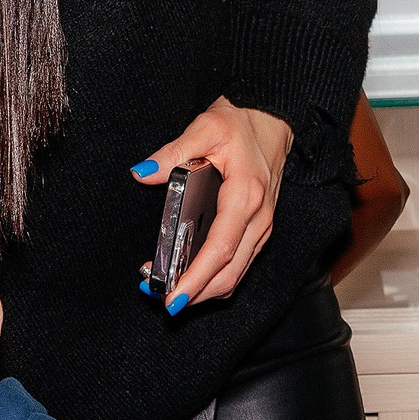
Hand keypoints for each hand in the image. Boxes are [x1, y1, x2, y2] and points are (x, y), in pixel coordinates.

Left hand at [131, 98, 292, 307]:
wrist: (274, 119)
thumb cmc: (241, 123)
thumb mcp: (205, 126)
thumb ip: (173, 152)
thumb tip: (143, 172)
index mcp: (244, 196)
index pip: (220, 248)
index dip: (197, 277)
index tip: (173, 295)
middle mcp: (258, 218)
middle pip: (230, 272)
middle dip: (197, 293)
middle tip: (163, 301)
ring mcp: (262, 227)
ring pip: (237, 274)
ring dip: (206, 290)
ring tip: (172, 293)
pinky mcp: (259, 229)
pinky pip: (240, 264)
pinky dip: (216, 279)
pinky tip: (192, 278)